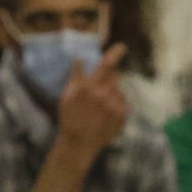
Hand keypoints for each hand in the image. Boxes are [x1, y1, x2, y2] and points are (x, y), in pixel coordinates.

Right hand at [55, 43, 129, 165]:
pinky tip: (106, 114)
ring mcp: (114, 105)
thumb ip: (75, 76)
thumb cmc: (70, 118)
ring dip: (111, 93)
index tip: (123, 47)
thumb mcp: (67, 95)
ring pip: (118, 90)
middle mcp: (104, 94)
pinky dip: (117, 104)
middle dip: (107, 80)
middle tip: (97, 93)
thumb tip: (79, 58)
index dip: (116, 53)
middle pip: (113, 77)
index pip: (107, 64)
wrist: (79, 144)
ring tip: (99, 107)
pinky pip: (123, 102)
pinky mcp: (122, 115)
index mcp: (89, 86)